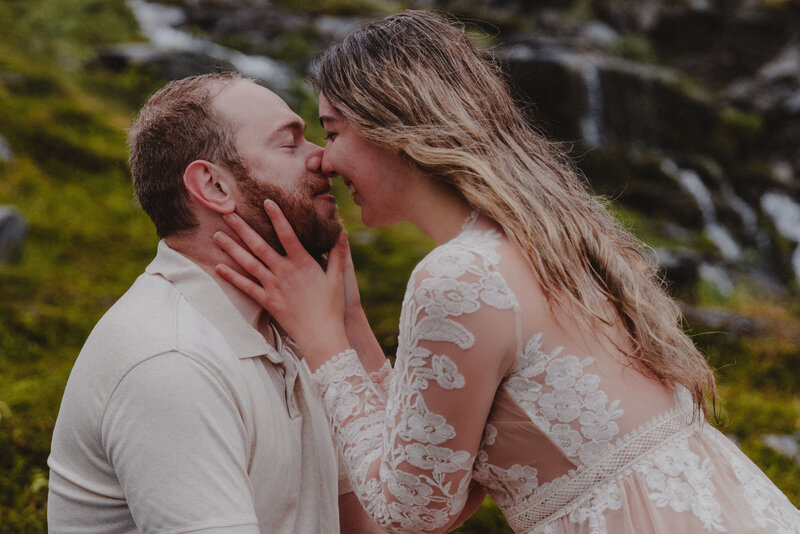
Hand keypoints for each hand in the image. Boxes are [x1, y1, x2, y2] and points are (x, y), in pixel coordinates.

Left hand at [213, 200, 350, 367]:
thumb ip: (338, 254)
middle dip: (243, 228)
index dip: (277, 217)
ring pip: (249, 263)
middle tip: (228, 213)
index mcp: (303, 263)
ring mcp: (274, 287)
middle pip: (260, 246)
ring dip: (232, 248)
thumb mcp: (338, 278)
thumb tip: (342, 232)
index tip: (266, 202)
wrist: (321, 334)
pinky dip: (232, 277)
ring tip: (217, 235)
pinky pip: (246, 287)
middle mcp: (285, 272)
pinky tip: (219, 266)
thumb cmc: (331, 307)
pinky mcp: (267, 302)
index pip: (287, 234)